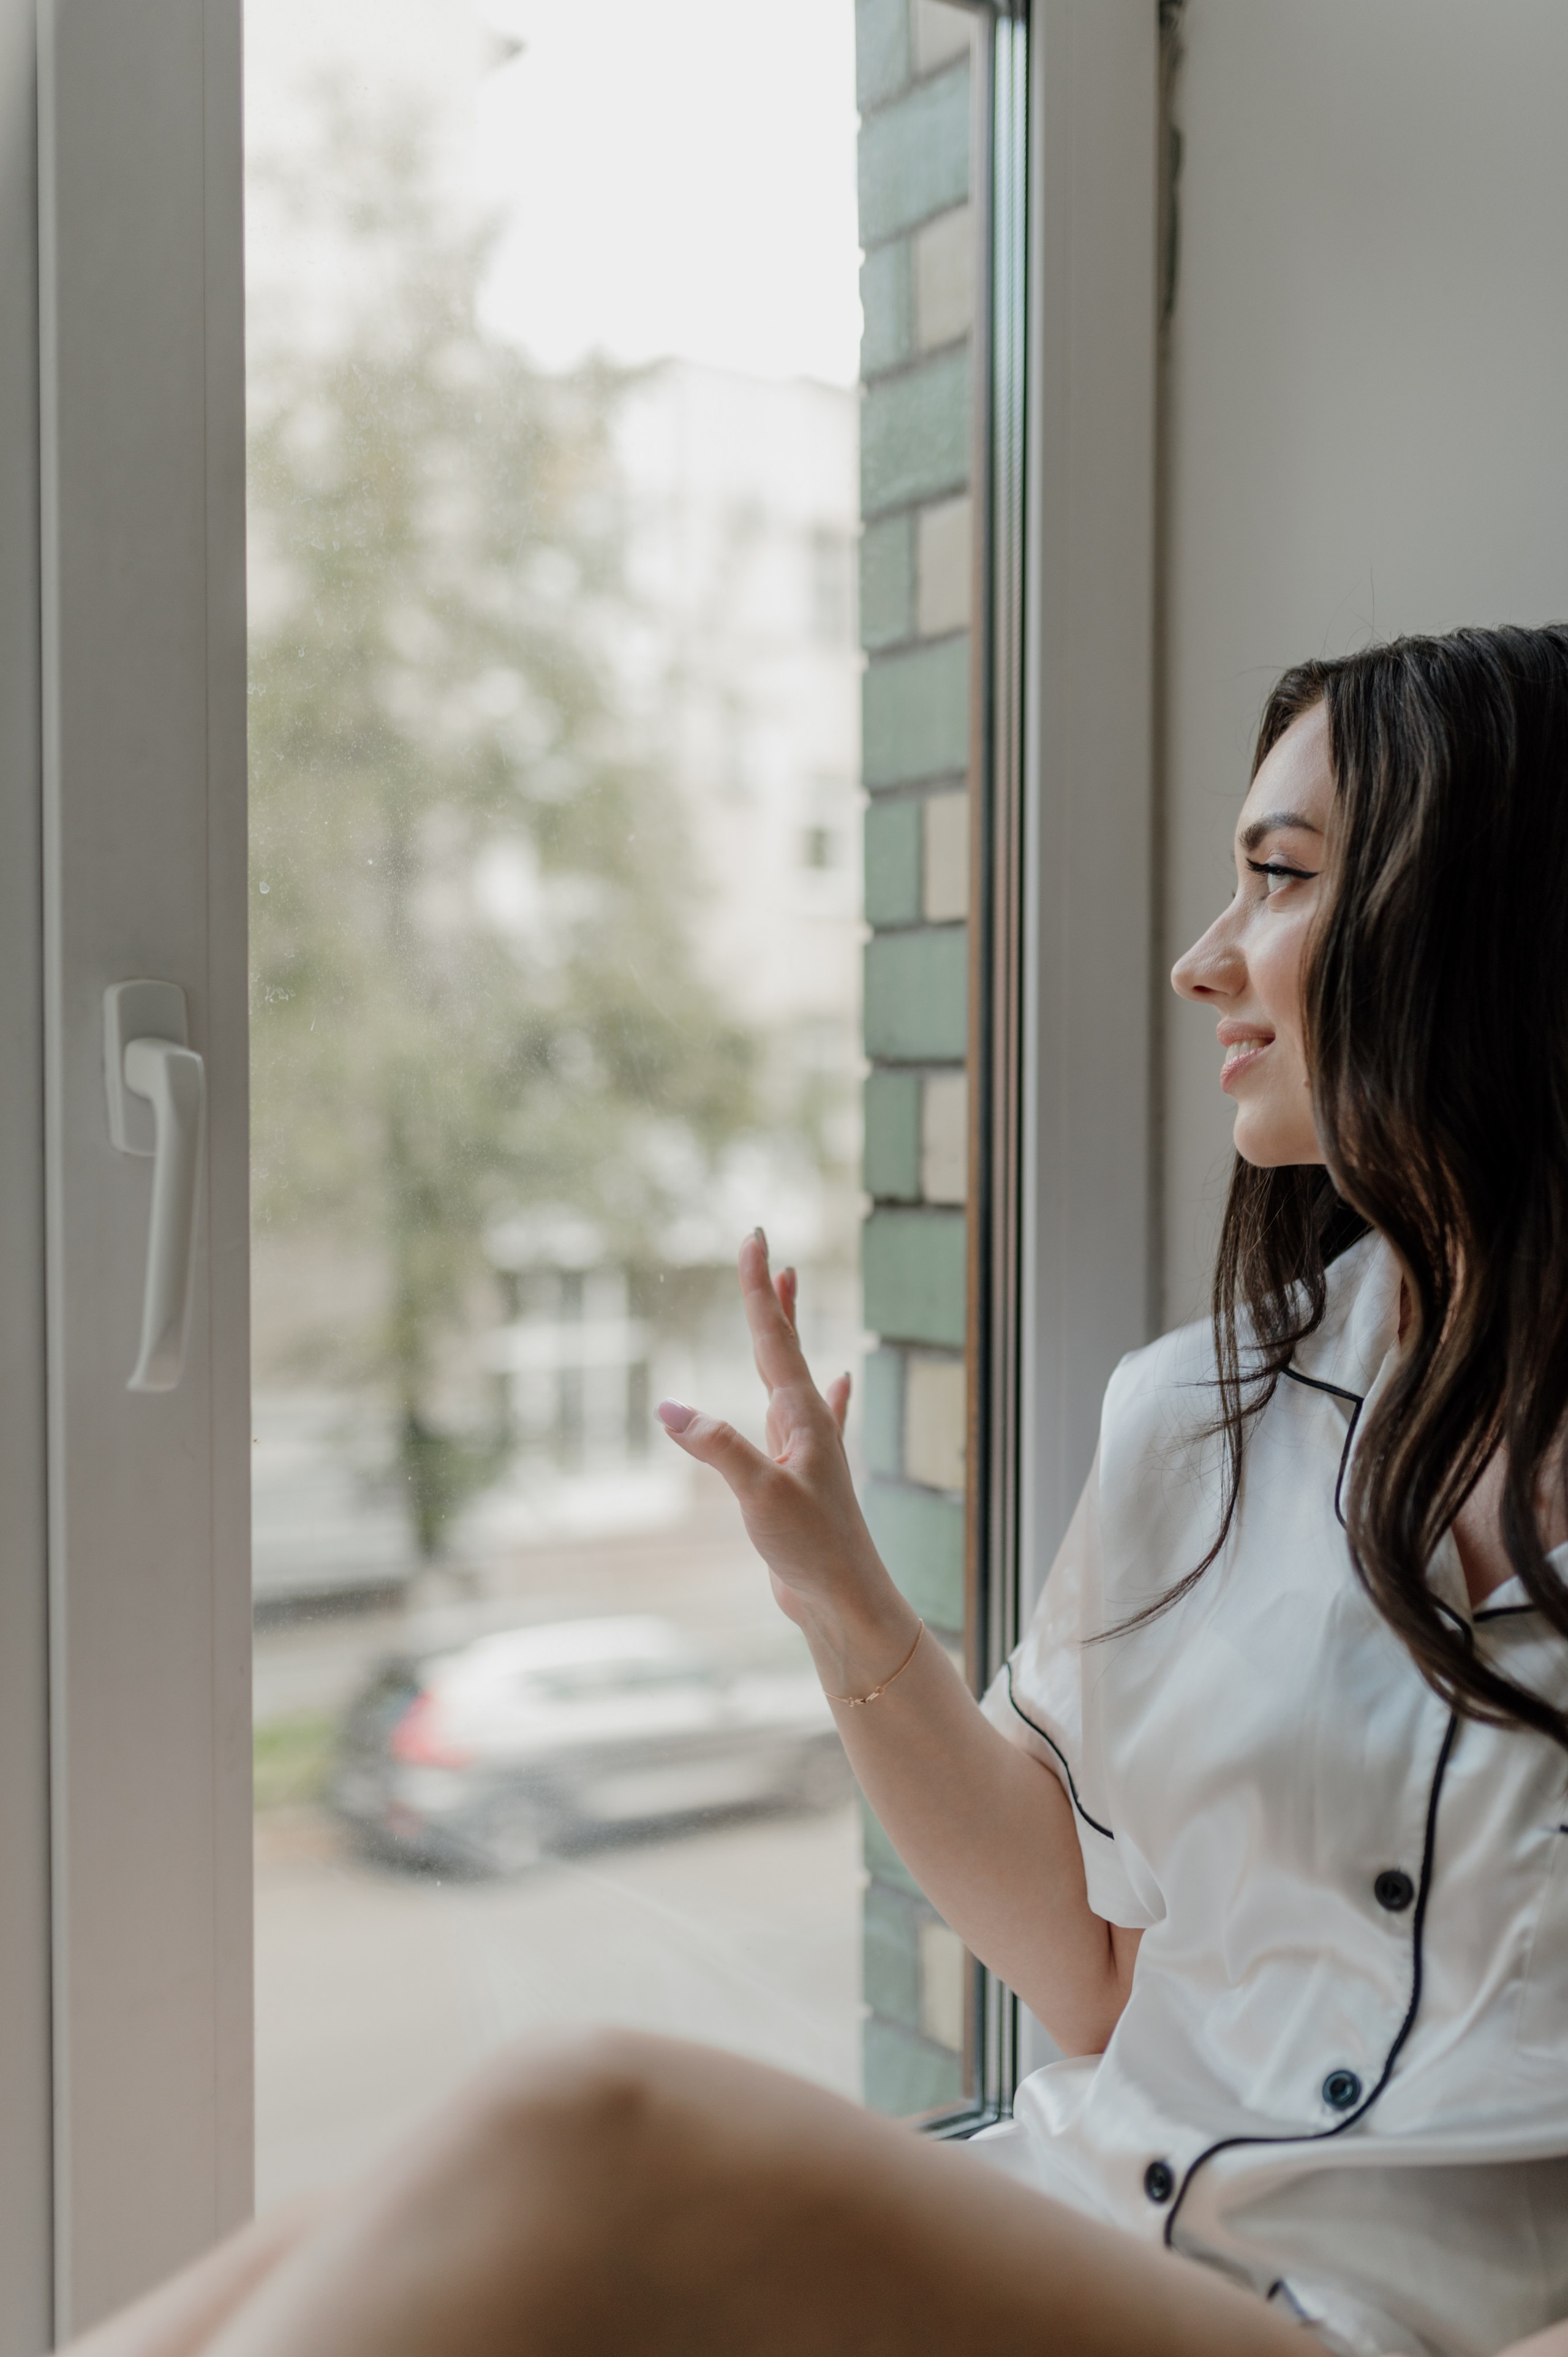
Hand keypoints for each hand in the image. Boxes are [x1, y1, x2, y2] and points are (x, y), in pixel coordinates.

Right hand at [656, 1232, 914, 1679]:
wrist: (844, 1601)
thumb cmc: (812, 1549)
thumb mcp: (758, 1495)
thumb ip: (717, 1448)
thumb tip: (669, 1406)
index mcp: (802, 1416)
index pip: (774, 1337)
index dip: (759, 1288)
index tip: (755, 1238)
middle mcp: (809, 1423)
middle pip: (785, 1345)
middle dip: (771, 1297)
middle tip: (765, 1250)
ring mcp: (807, 1448)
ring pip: (792, 1374)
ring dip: (785, 1332)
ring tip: (787, 1293)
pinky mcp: (802, 1475)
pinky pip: (813, 1417)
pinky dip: (828, 1393)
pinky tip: (844, 1381)